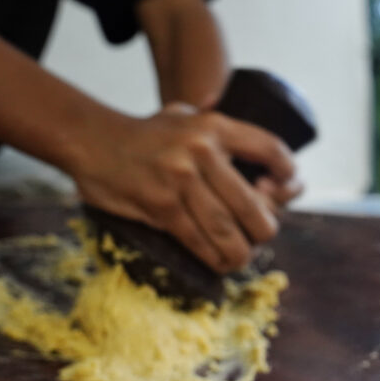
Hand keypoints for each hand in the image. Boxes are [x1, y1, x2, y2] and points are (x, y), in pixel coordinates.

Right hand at [71, 105, 295, 273]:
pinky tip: (219, 263)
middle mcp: (202, 151)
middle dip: (263, 230)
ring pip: (228, 231)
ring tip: (241, 256)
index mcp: (215, 127)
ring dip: (241, 253)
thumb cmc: (146, 135)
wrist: (92, 139)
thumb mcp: (186, 117)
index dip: (287, 175)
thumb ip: (221, 132)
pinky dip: (214, 258)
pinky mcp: (161, 206)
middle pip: (254, 206)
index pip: (270, 149)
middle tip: (258, 235)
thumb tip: (263, 169)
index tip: (286, 189)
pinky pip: (198, 241)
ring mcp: (181, 180)